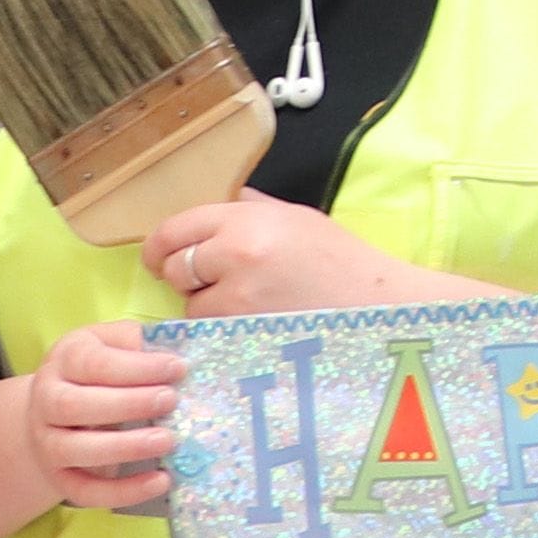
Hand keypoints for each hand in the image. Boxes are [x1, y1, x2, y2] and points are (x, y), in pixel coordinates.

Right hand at [20, 320, 184, 511]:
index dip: (137, 367)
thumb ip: (138, 343)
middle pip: (74, 406)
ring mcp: (48, 442)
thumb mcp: (113, 344)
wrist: (55, 411)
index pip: (94, 363)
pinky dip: (124, 491)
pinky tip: (161, 481)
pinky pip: (86, 492)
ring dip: (125, 447)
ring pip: (76, 449)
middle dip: (127, 404)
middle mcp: (47, 400)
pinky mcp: (59, 478)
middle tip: (171, 401)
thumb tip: (174, 351)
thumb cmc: (99, 372)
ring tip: (168, 441)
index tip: (178, 368)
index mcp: (64, 359)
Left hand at [136, 189, 423, 316]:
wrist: (378, 304)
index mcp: (247, 218)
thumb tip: (218, 204)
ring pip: (190, 305)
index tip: (159, 256)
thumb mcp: (295, 218)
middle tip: (208, 280)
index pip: (175, 228)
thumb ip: (250, 209)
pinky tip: (249, 322)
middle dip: (183, 275)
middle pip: (175, 266)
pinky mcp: (245, 333)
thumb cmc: (341, 260)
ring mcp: (240, 298)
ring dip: (205, 305)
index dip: (159, 245)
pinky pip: (213, 331)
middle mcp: (236, 254)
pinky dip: (222, 329)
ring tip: (243, 303)